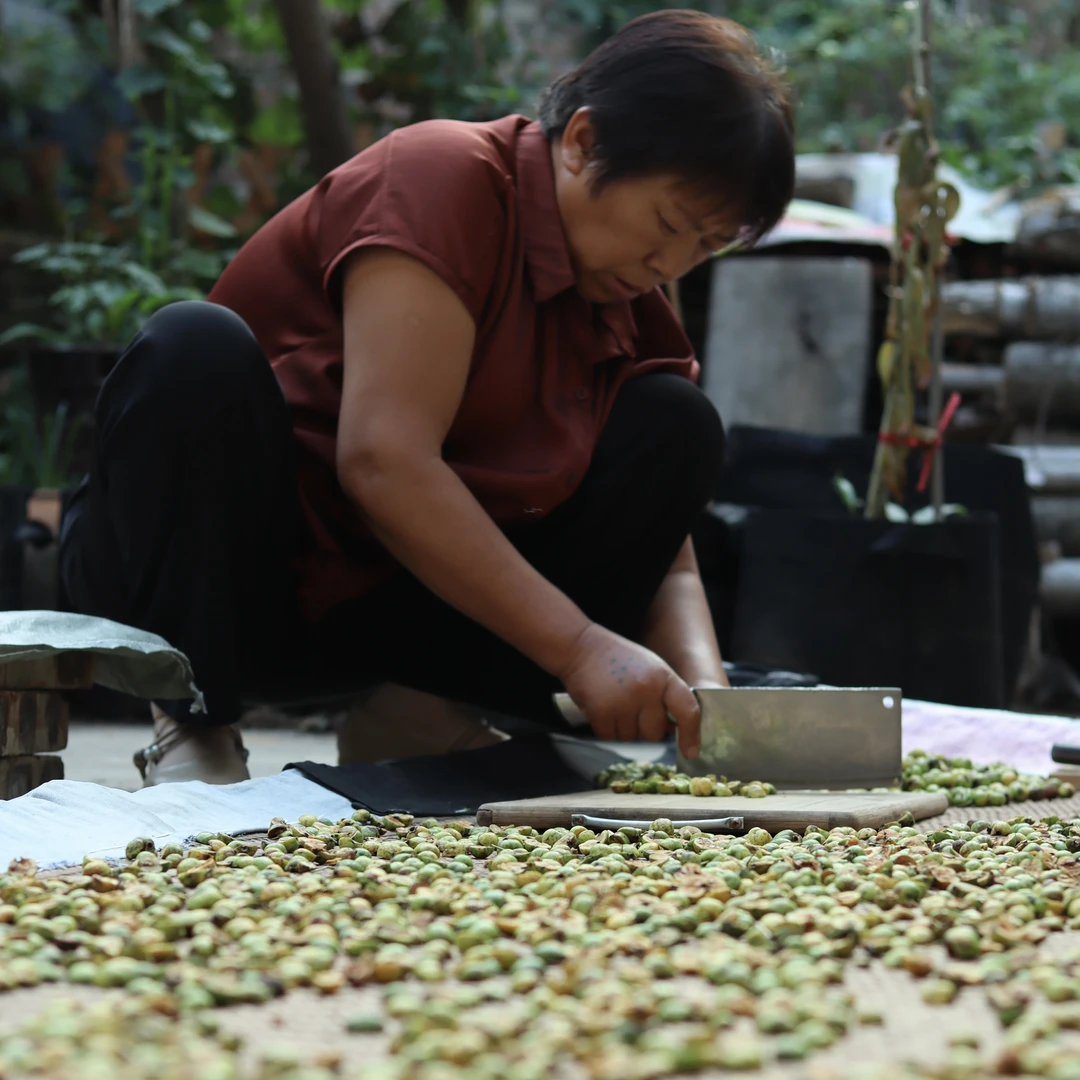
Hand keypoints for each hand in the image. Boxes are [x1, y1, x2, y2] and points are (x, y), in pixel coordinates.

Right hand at [557, 623, 701, 759]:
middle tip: (633, 709)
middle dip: (645, 728)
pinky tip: (603, 709)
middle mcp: (646, 690)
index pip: (687, 710)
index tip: (691, 751)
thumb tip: (675, 730)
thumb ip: (666, 695)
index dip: (691, 734)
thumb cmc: (619, 659)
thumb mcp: (652, 668)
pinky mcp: (601, 713)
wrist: (580, 647)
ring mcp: (623, 703)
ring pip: (632, 738)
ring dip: (624, 729)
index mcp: (663, 677)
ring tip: (616, 704)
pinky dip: (607, 729)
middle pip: (655, 733)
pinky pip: (611, 737)